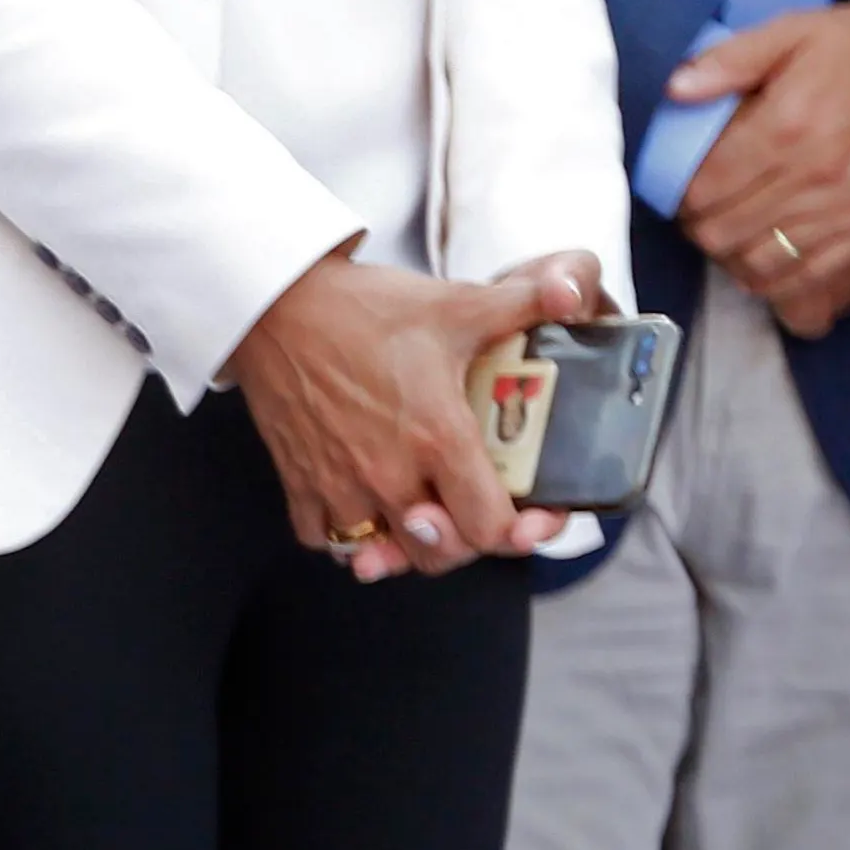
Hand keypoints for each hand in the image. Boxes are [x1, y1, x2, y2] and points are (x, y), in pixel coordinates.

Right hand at [228, 249, 595, 578]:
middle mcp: (389, 474)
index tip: (523, 517)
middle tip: (469, 511)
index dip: (516, 533)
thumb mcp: (455, 302)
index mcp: (437, 436)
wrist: (277, 305)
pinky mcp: (299, 484)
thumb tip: (572, 293)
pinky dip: (347, 533)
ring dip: (404, 542)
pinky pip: (325, 540)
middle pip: (438, 555)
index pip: (488, 528)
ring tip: (416, 511)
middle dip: (462, 542)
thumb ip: (521, 302)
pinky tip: (363, 503)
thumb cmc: (365, 307)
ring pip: (381, 555)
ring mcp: (339, 485)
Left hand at [669, 0, 849, 337]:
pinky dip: (778, 280)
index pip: (703, 191)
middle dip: (702, 226)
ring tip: (737, 232)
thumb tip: (677, 90)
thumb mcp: (796, 31)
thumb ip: (730, 60)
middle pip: (723, 234)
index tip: (688, 186)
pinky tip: (770, 256)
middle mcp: (815, 174)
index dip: (682, 195)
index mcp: (787, 125)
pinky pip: (809, 279)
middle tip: (707, 211)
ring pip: (758, 266)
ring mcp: (847, 209)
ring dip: (735, 256)